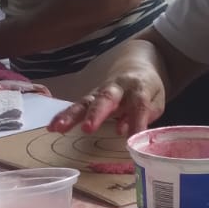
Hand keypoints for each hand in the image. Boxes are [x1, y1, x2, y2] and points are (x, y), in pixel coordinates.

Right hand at [48, 67, 164, 138]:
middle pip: (106, 98)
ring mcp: (100, 92)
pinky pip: (76, 106)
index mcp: (139, 87)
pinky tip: (52, 127)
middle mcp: (117, 87)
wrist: (134, 67)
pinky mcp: (89, 98)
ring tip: (59, 128)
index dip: (136, 122)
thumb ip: (146, 115)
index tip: (131, 140)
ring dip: (71, 115)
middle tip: (87, 128)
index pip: (138, 105)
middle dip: (96, 113)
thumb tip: (125, 131)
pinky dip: (63, 116)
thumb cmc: (146, 90)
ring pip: (85, 101)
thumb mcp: (157, 101)